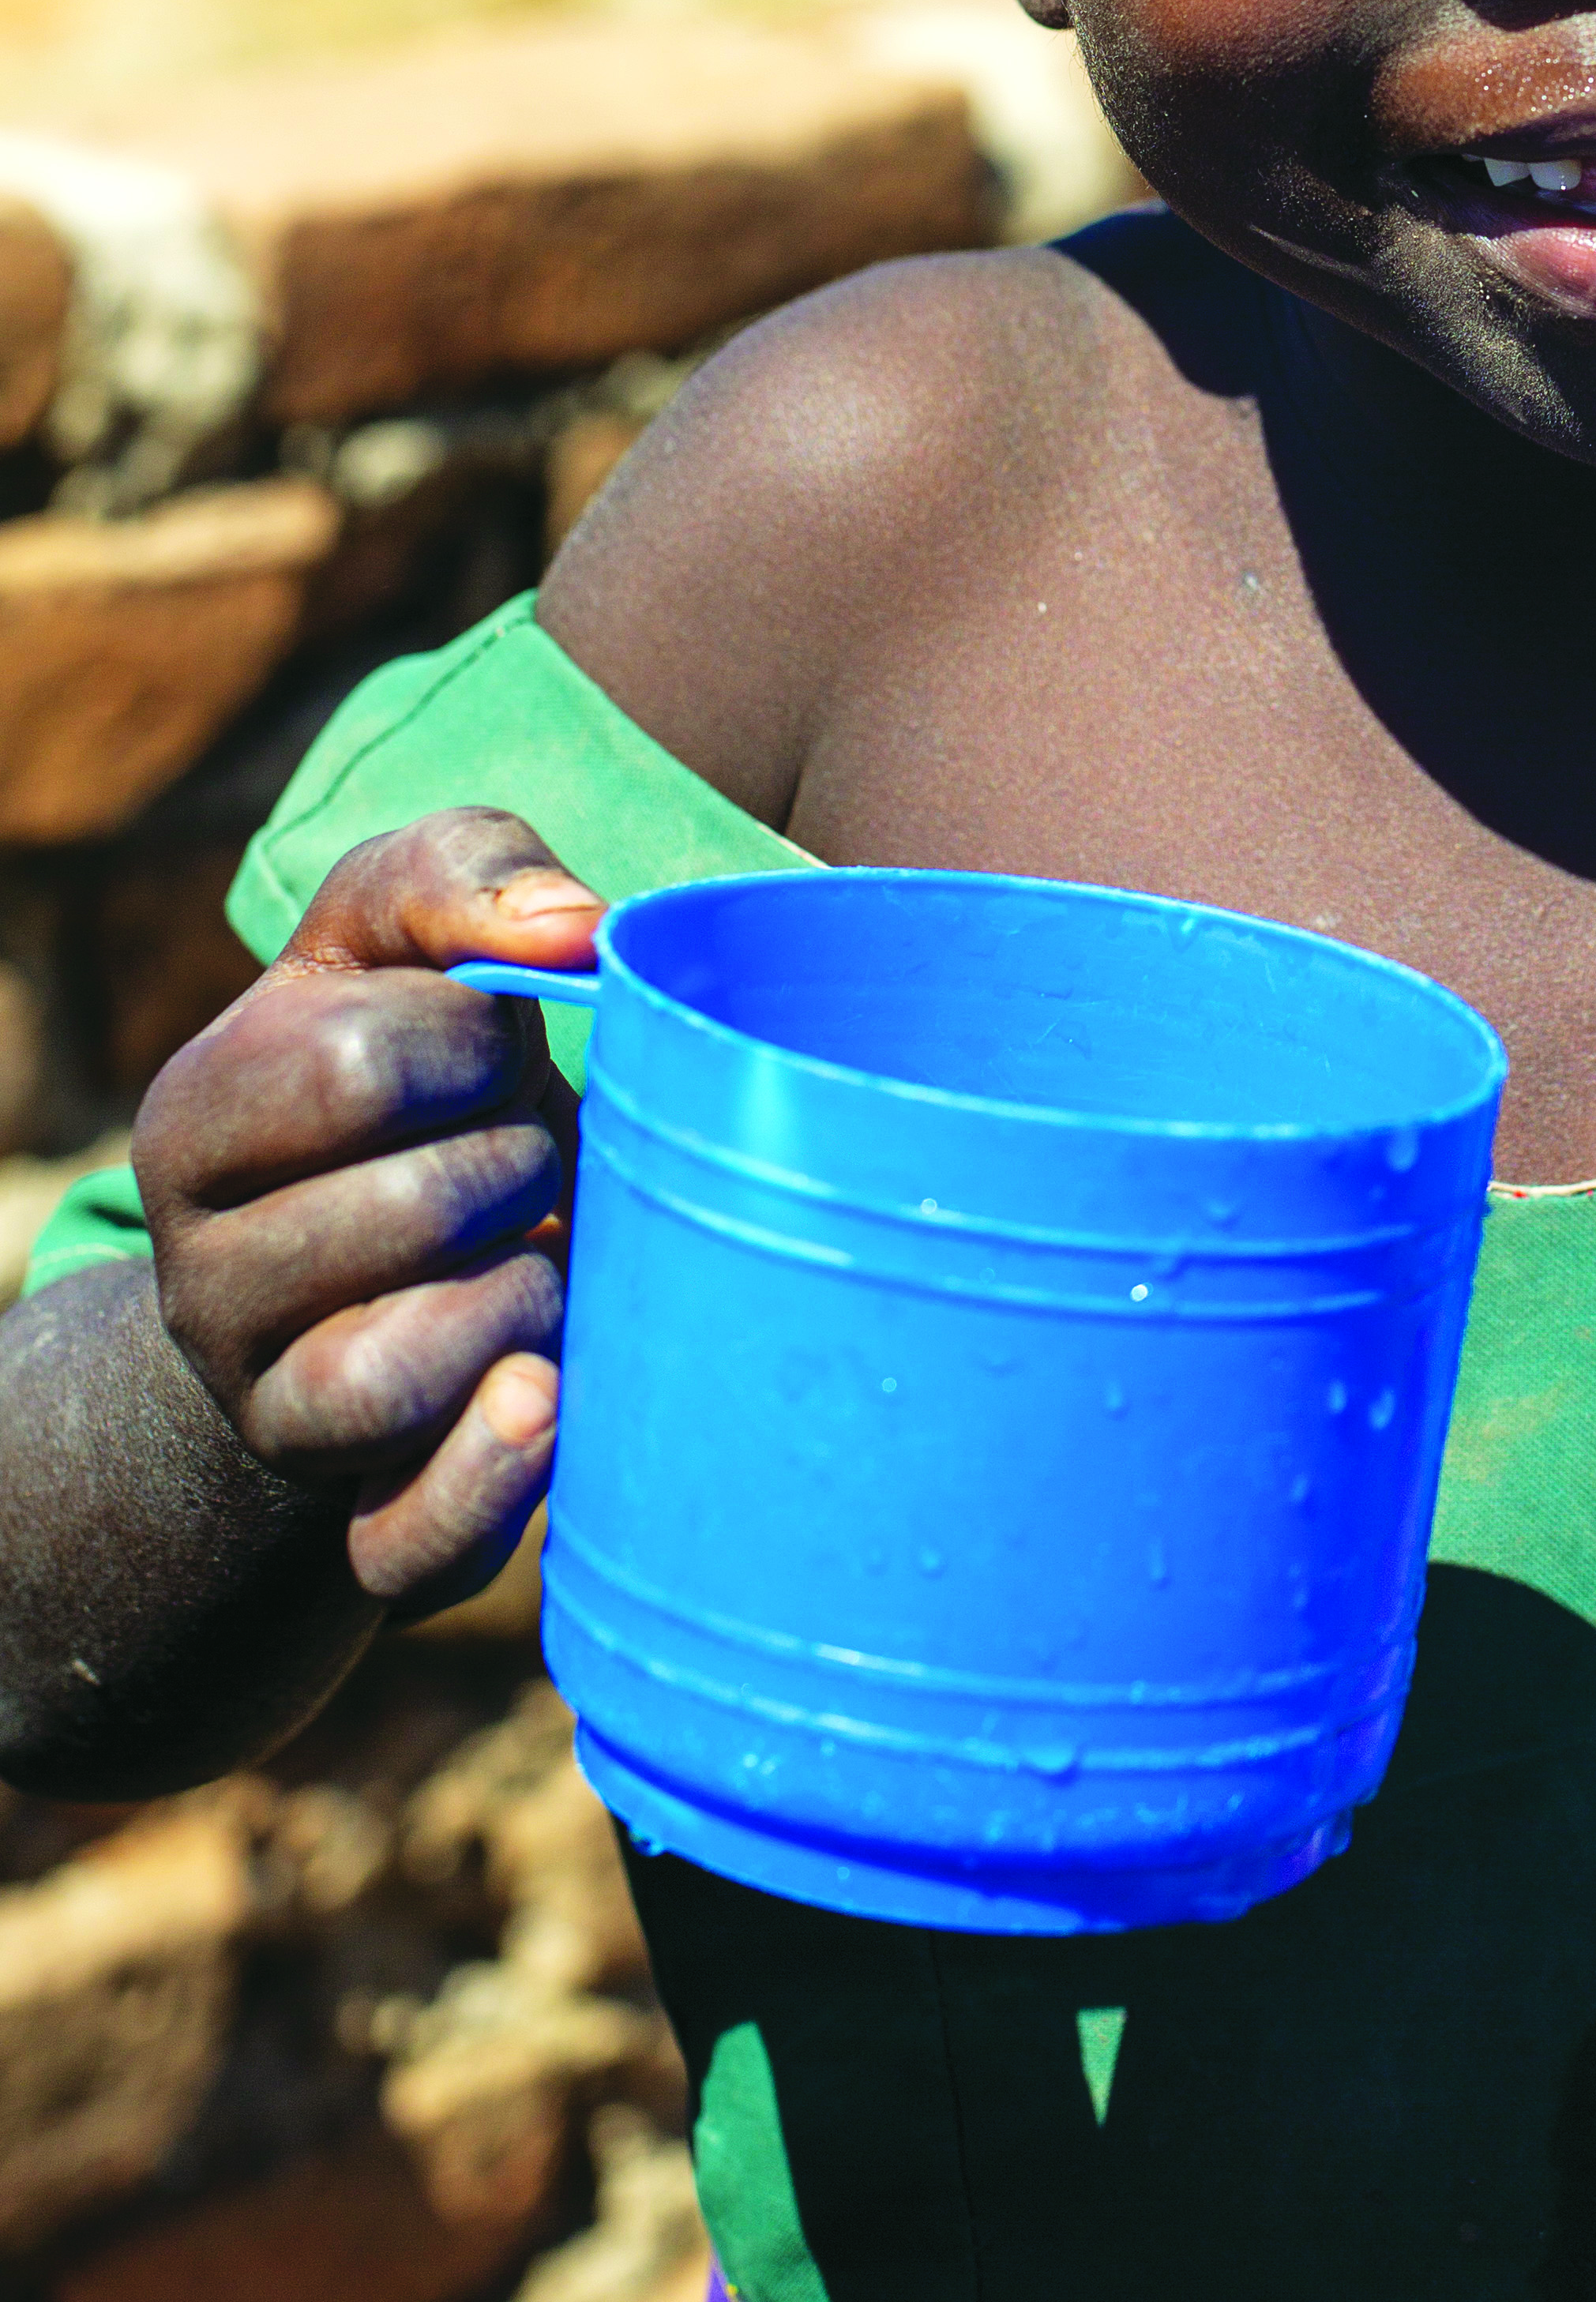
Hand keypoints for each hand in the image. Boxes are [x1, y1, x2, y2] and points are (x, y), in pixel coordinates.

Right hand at [134, 809, 602, 1615]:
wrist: (388, 1246)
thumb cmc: (415, 1057)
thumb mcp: (404, 927)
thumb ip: (470, 873)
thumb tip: (575, 929)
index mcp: (199, 1117)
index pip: (358, 1059)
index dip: (474, 1036)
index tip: (491, 1050)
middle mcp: (205, 1280)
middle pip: (405, 1209)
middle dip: (513, 1160)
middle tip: (521, 1156)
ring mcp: (268, 1412)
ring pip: (395, 1374)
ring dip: (522, 1293)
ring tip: (541, 1253)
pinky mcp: (350, 1522)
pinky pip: (400, 1545)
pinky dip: (491, 1480)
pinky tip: (548, 1402)